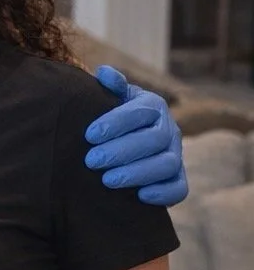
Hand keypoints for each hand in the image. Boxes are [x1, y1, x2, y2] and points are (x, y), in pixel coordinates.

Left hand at [84, 67, 186, 205]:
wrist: (130, 140)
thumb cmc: (116, 118)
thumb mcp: (114, 99)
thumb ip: (111, 86)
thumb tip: (104, 72)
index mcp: (153, 106)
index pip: (139, 112)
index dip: (115, 123)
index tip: (89, 135)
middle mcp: (170, 129)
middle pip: (154, 140)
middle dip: (121, 151)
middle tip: (91, 160)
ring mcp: (176, 155)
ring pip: (167, 165)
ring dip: (137, 173)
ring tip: (107, 180)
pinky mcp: (178, 179)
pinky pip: (179, 188)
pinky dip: (164, 194)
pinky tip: (140, 197)